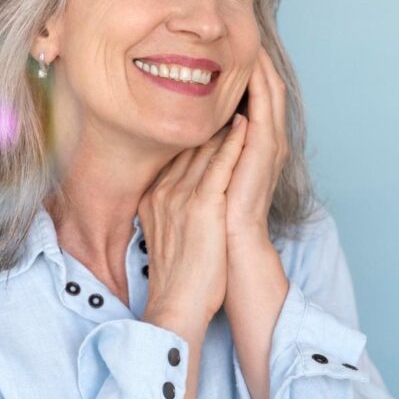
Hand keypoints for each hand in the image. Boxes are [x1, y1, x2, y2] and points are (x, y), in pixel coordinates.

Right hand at [138, 115, 248, 324]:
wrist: (178, 305)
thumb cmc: (181, 276)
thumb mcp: (165, 233)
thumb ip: (169, 208)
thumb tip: (182, 195)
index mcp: (153, 196)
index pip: (176, 154)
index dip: (193, 131)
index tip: (209, 112)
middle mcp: (163, 190)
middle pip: (189, 145)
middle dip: (209, 120)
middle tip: (227, 94)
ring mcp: (181, 196)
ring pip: (204, 148)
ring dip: (223, 121)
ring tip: (240, 96)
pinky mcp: (203, 205)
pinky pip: (220, 164)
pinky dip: (233, 141)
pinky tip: (245, 122)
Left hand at [224, 45, 288, 242]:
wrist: (231, 246)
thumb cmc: (216, 215)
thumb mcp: (209, 172)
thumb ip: (205, 149)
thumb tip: (185, 130)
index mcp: (256, 147)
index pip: (256, 99)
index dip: (249, 73)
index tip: (233, 48)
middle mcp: (268, 142)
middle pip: (268, 89)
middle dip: (259, 61)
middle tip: (247, 32)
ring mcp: (270, 146)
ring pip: (271, 92)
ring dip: (263, 66)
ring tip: (251, 39)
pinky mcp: (266, 150)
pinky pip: (266, 107)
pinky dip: (260, 84)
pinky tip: (250, 65)